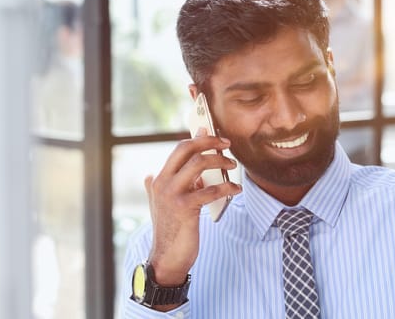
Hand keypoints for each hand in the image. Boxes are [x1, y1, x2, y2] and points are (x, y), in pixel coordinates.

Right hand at [144, 129, 240, 287]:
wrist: (166, 257)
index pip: (179, 149)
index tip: (216, 137)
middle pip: (187, 149)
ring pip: (198, 163)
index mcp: (160, 179)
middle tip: (227, 145)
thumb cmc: (171, 229)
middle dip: (210, 143)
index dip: (200, 139)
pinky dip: (227, 187)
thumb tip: (158, 169)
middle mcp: (162, 183)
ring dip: (220, 162)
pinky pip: (210, 190)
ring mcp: (172, 194)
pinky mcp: (184, 208)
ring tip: (233, 166)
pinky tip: (236, 190)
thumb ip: (164, 185)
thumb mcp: (162, 203)